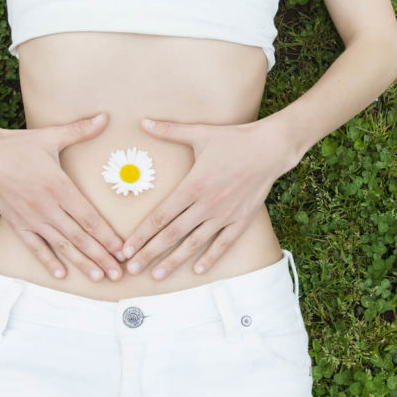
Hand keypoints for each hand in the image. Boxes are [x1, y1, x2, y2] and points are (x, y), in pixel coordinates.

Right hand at [0, 113, 126, 281]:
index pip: (88, 217)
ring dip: (81, 263)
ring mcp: (31, 218)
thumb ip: (81, 130)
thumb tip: (106, 117)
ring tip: (98, 277)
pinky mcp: (17, 223)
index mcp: (59, 187)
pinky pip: (35, 246)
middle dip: (101, 257)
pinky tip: (61, 274)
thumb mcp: (51, 136)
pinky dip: (47, 261)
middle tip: (118, 274)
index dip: (107, 236)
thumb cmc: (19, 145)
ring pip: (61, 245)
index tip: (122, 250)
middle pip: (79, 237)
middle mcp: (47, 207)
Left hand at [122, 117, 299, 278]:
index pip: (161, 216)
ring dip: (174, 260)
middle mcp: (206, 204)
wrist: (269, 149)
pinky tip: (198, 270)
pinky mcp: (241, 219)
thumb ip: (169, 131)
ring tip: (157, 275)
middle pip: (172, 234)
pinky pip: (223, 243)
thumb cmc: (233, 140)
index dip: (141, 234)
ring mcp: (224, 214)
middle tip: (131, 268)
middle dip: (149, 252)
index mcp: (193, 186)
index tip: (126, 248)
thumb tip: (142, 121)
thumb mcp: (199, 133)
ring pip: (194, 243)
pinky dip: (211, 257)